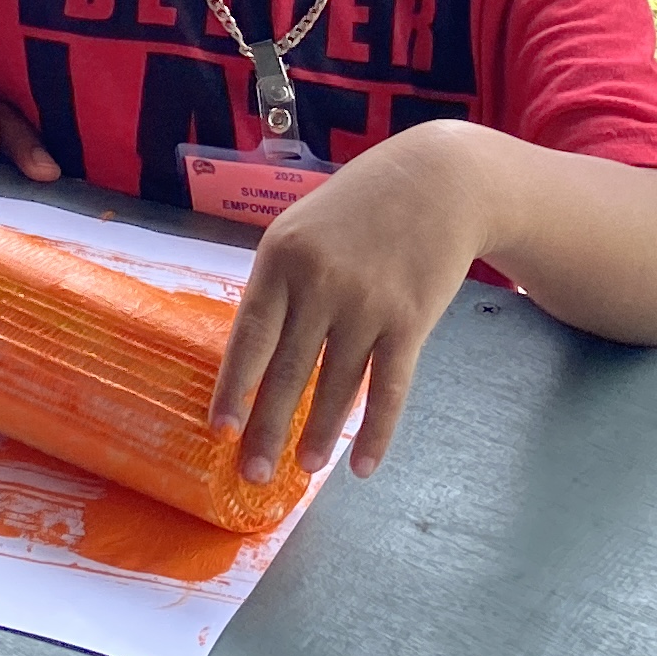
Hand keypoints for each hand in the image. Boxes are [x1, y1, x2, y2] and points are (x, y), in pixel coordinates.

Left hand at [207, 122, 493, 484]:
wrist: (437, 180)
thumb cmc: (359, 207)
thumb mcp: (301, 228)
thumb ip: (278, 284)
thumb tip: (252, 352)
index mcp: (281, 258)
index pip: (249, 336)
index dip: (234, 387)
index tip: (219, 428)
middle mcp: (319, 283)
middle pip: (287, 371)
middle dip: (267, 429)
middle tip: (253, 475)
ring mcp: (367, 303)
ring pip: (335, 386)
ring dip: (318, 435)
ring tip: (303, 470)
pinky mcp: (410, 320)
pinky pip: (388, 388)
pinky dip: (375, 431)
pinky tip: (362, 465)